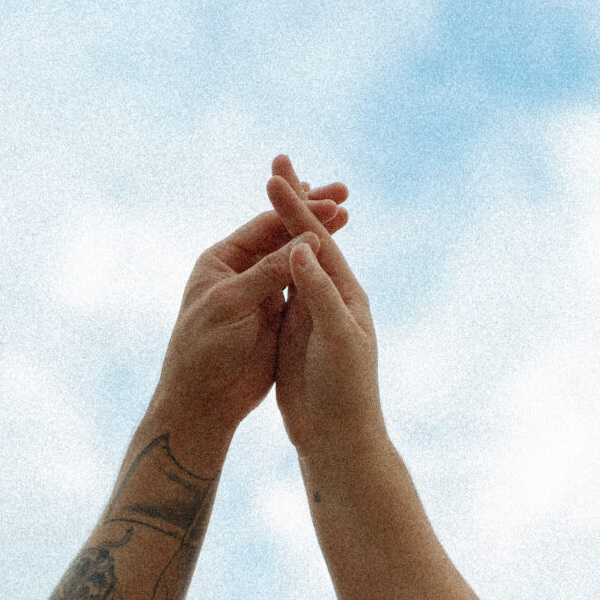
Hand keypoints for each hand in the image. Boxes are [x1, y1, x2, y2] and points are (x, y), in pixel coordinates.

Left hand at [150, 163, 350, 446]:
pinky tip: (339, 259)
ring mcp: (260, 293)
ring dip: (318, 237)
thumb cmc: (206, 351)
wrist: (204, 401)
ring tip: (346, 215)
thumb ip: (269, 272)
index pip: (266, 226)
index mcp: (223, 260)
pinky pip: (300, 286)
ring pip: (294, 258)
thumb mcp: (235, 304)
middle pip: (281, 234)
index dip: (298, 212)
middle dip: (311, 214)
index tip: (331, 203)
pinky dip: (317, 270)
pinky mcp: (276, 317)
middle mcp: (242, 271)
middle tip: (344, 195)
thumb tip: (309, 240)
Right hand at [267, 154, 379, 454]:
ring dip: (277, 226)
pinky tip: (254, 252)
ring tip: (266, 192)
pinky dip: (269, 262)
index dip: (295, 208)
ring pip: (291, 260)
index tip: (274, 177)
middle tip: (276, 162)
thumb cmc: (343, 391)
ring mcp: (310, 314)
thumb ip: (319, 293)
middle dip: (289, 203)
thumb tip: (302, 246)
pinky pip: (280, 288)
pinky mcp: (294, 334)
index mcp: (345, 293)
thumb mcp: (334, 338)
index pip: (316, 240)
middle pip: (305, 240)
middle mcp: (330, 296)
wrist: (337, 438)